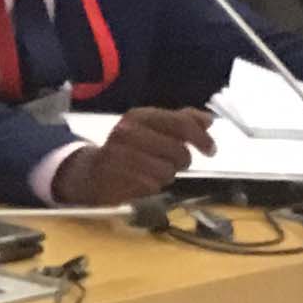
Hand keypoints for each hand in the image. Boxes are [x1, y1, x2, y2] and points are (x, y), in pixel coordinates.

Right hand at [51, 107, 216, 204]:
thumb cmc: (129, 149)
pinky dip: (152, 187)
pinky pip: (152, 186)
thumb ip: (181, 121)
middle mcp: (128, 131)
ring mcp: (121, 154)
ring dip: (166, 176)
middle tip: (174, 163)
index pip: (181, 123)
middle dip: (182, 161)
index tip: (211, 150)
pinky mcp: (117, 177)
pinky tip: (142, 181)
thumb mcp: (152, 129)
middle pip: (178, 151)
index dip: (201, 138)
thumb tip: (208, 120)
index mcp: (140, 115)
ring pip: (167, 171)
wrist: (91, 171)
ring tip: (152, 172)